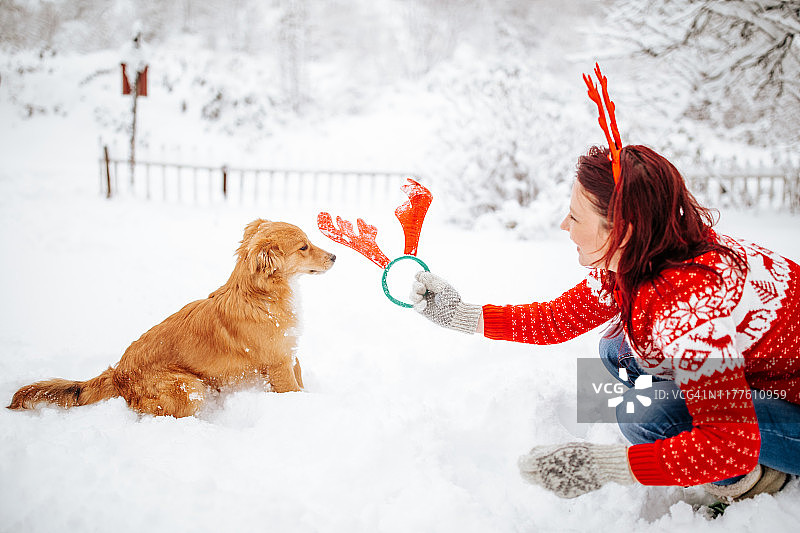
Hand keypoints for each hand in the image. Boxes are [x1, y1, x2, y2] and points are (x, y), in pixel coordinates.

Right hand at [410, 271, 481, 333]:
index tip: (419, 277)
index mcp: (432, 283)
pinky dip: (419, 304)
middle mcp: (427, 291)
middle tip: (423, 289)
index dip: (419, 276)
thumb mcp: (442, 286)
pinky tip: (425, 304)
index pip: (421, 277)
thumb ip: (430, 280)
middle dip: (416, 286)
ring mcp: (424, 300)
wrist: (454, 312)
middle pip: (414, 285)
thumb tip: (419, 275)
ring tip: (421, 297)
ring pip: (412, 295)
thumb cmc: (451, 298)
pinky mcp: (422, 310)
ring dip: (415, 294)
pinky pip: (415, 305)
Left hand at [518, 442, 634, 498]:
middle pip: (527, 476)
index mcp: (542, 462)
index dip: (521, 461)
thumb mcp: (558, 447)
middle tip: (528, 466)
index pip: (523, 464)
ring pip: (540, 483)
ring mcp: (554, 487)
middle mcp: (545, 477)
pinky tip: (564, 474)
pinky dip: (554, 482)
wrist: (599, 465)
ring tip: (553, 467)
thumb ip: (542, 451)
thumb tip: (530, 453)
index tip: (523, 458)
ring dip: (541, 476)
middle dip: (526, 471)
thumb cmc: (579, 452)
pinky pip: (553, 488)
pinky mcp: (563, 494)